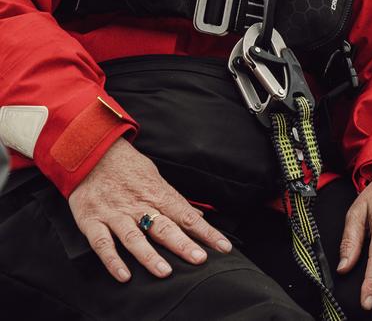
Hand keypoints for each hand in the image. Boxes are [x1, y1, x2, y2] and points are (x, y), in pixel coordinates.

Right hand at [68, 137, 231, 282]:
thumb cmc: (127, 167)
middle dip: (182, 244)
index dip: (206, 232)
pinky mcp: (92, 220)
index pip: (186, 215)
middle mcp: (138, 205)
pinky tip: (124, 275)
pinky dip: (112, 260)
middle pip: (163, 226)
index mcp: (157, 194)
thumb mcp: (155, 177)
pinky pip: (102, 243)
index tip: (224, 246)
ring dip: (149, 255)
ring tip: (165, 271)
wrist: (92, 151)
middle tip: (199, 259)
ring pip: (134, 237)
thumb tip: (197, 217)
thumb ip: (174, 200)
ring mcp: (115, 213)